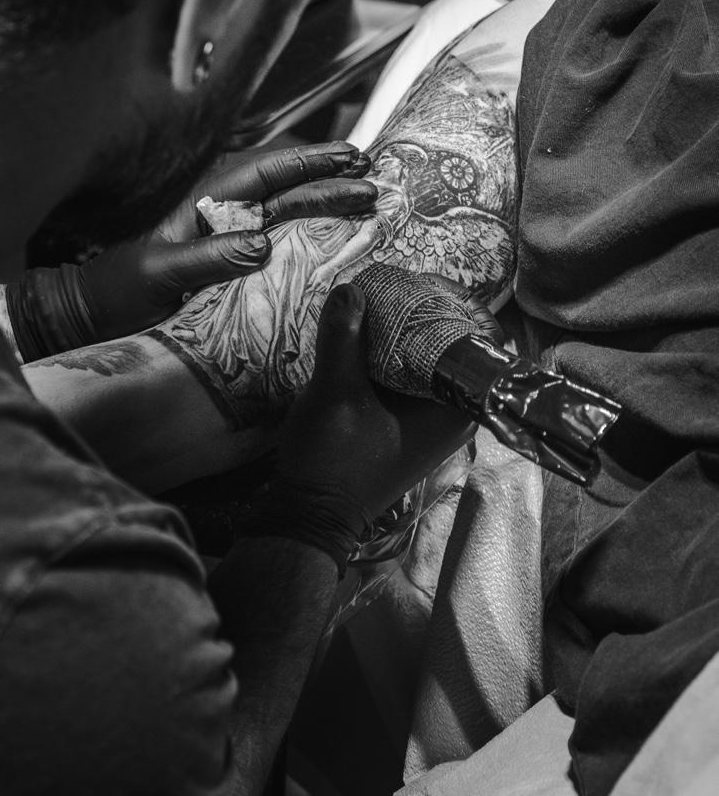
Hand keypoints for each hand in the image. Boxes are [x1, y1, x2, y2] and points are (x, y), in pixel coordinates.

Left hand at [79, 142, 375, 338]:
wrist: (95, 314)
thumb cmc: (118, 288)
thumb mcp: (158, 271)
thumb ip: (206, 257)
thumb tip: (261, 244)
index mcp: (206, 200)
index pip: (266, 171)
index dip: (309, 162)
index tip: (348, 157)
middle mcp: (223, 213)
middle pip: (286, 188)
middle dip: (330, 180)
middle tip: (373, 178)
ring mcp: (231, 237)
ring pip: (288, 212)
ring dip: (326, 203)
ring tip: (366, 196)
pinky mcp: (234, 264)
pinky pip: (280, 244)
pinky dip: (311, 236)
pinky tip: (338, 238)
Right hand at [278, 282, 480, 520]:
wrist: (311, 514)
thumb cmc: (333, 460)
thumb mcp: (335, 393)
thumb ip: (344, 338)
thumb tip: (351, 287)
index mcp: (456, 408)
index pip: (484, 338)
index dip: (457, 302)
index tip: (419, 282)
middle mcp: (454, 412)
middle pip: (457, 342)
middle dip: (427, 309)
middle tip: (394, 285)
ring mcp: (431, 417)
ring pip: (431, 355)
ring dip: (407, 327)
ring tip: (379, 299)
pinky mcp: (408, 419)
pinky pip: (412, 371)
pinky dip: (394, 349)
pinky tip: (367, 331)